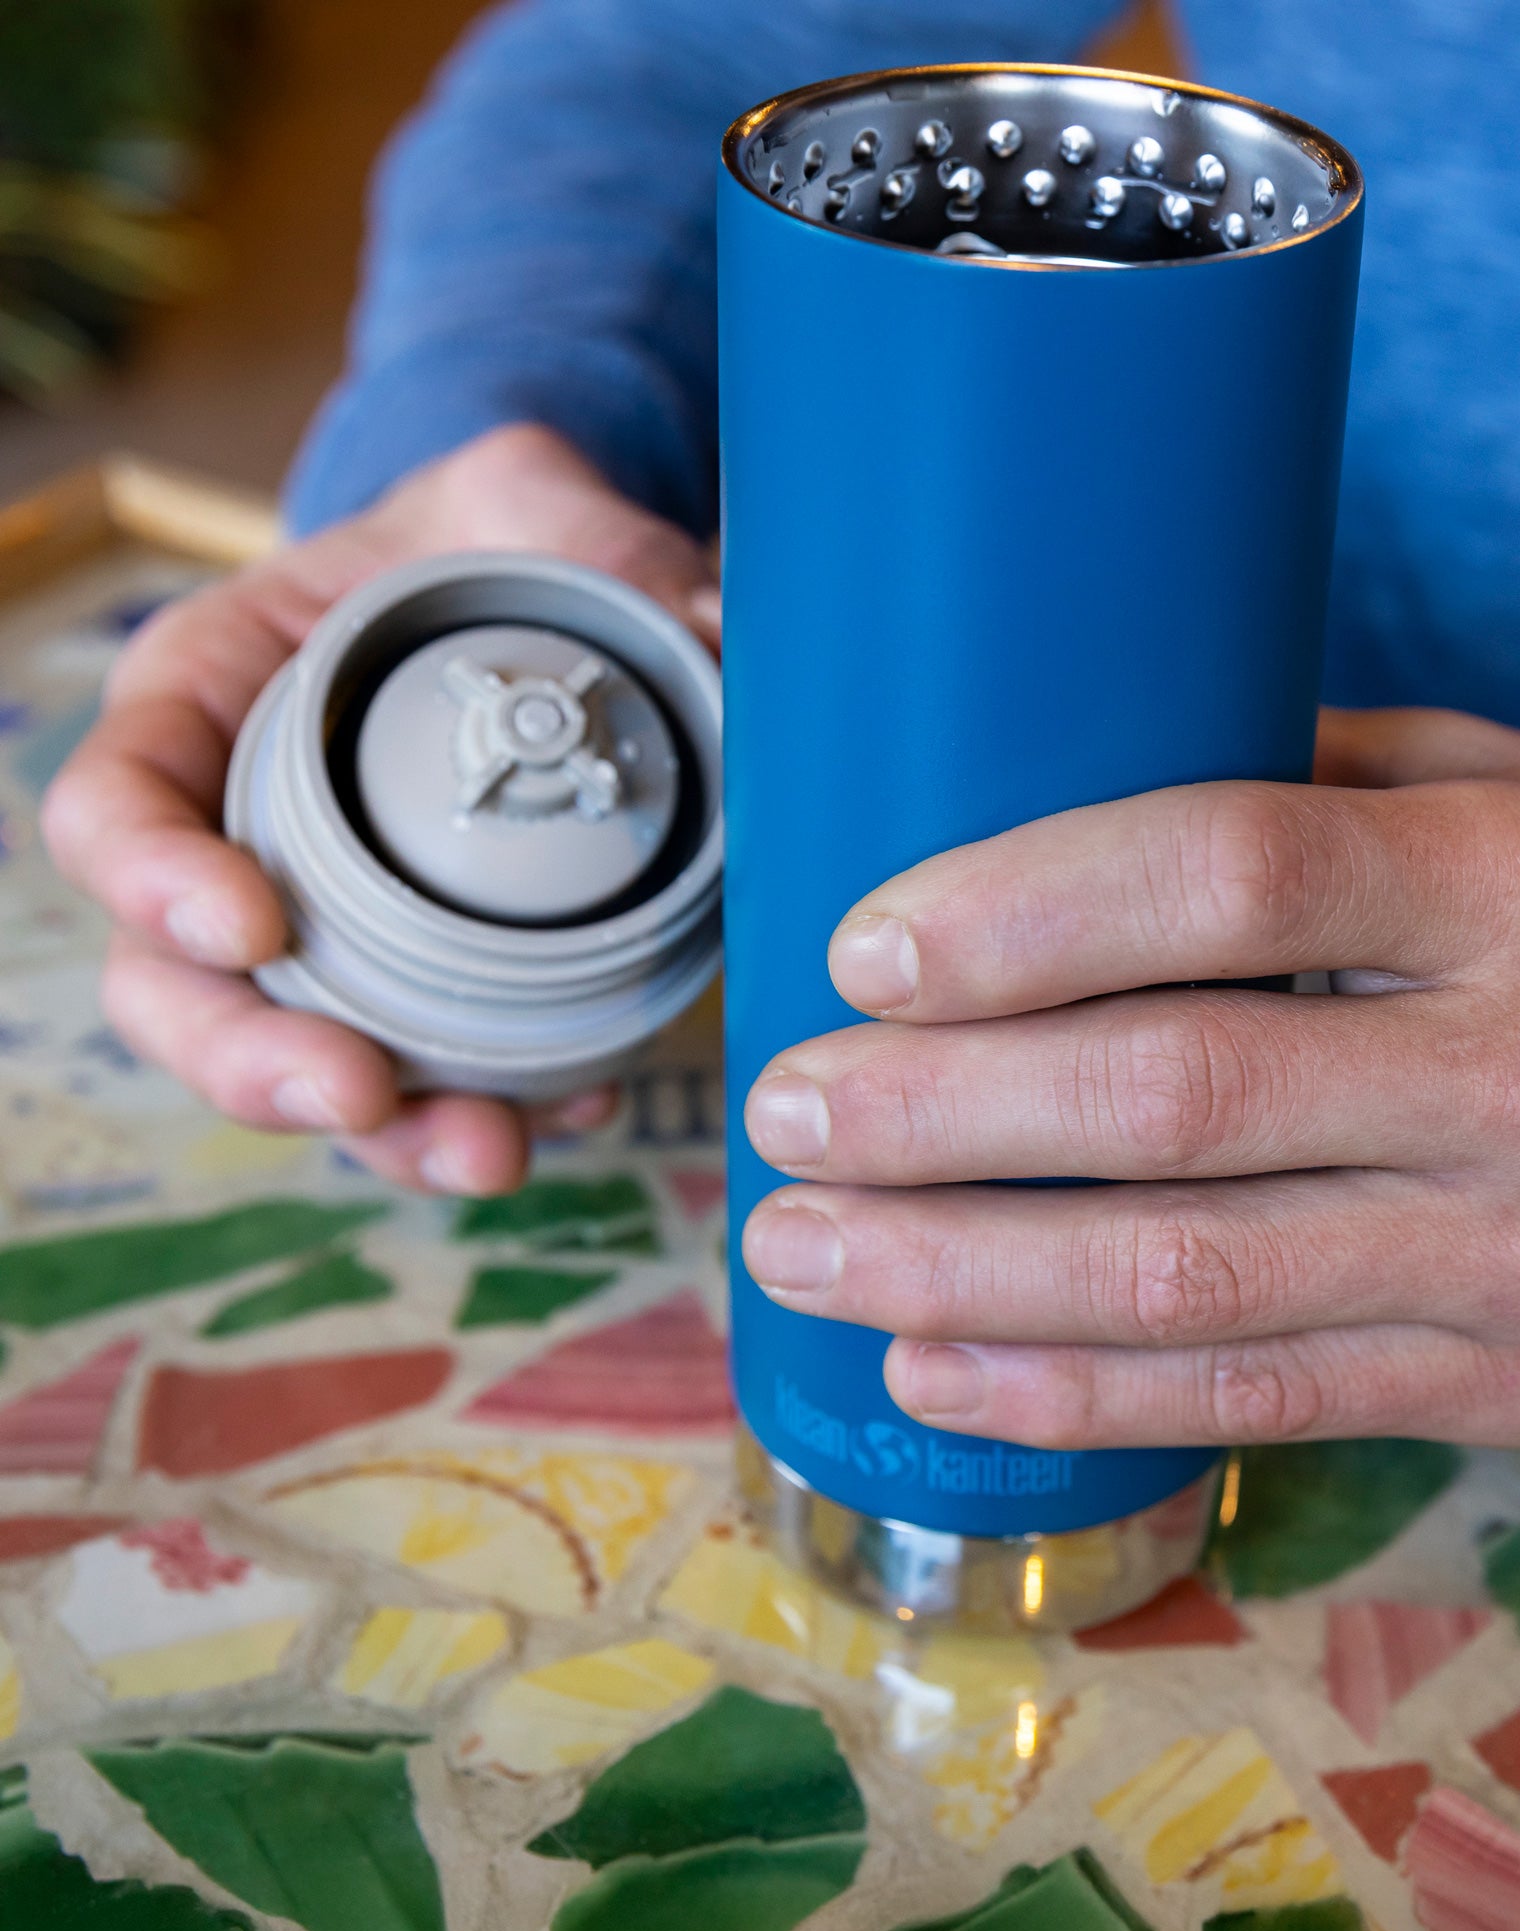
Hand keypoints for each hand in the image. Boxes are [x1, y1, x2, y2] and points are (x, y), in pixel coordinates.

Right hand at [42, 424, 719, 1192]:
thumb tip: (715, 628)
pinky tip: (570, 1112)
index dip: (155, 880)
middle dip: (254, 1060)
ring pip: (290, 1060)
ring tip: (486, 1153)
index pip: (116, 806)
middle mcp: (234, 833)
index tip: (257, 928)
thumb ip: (595, 536)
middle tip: (362, 1095)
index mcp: (209, 702)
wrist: (546, 601)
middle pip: (171, 984)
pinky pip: (415, 1071)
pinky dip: (480, 1111)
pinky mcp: (412, 987)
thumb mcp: (531, 501)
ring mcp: (318, 927)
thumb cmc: (499, 541)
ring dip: (380, 1132)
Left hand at [740, 708, 1519, 1450]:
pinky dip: (1070, 1395)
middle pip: (1173, 1099)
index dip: (1025, 912)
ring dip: (956, 1273)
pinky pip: (1251, 1403)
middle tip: (779, 1108)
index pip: (1234, 874)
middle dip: (939, 1115)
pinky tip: (932, 1365)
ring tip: (797, 1248)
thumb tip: (1051, 784)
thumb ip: (1313, 790)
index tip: (868, 946)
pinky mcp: (1511, 1388)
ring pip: (1184, 1282)